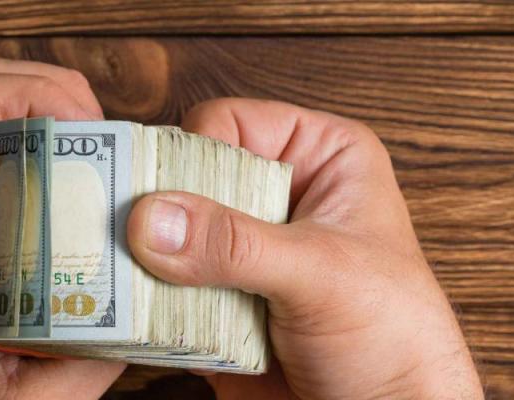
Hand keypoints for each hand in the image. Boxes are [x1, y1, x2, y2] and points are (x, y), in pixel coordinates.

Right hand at [127, 98, 483, 398]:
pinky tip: (131, 313)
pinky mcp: (219, 300)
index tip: (156, 191)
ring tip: (119, 274)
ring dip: (142, 259)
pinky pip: (163, 286)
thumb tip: (152, 218)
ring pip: (167, 235)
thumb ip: (237, 244)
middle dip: (154, 209)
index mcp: (318, 158)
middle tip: (120, 233)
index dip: (190, 153)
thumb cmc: (395, 339)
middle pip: (187, 178)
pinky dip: (145, 301)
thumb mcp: (321, 275)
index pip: (229, 125)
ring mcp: (243, 251)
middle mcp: (276, 196)